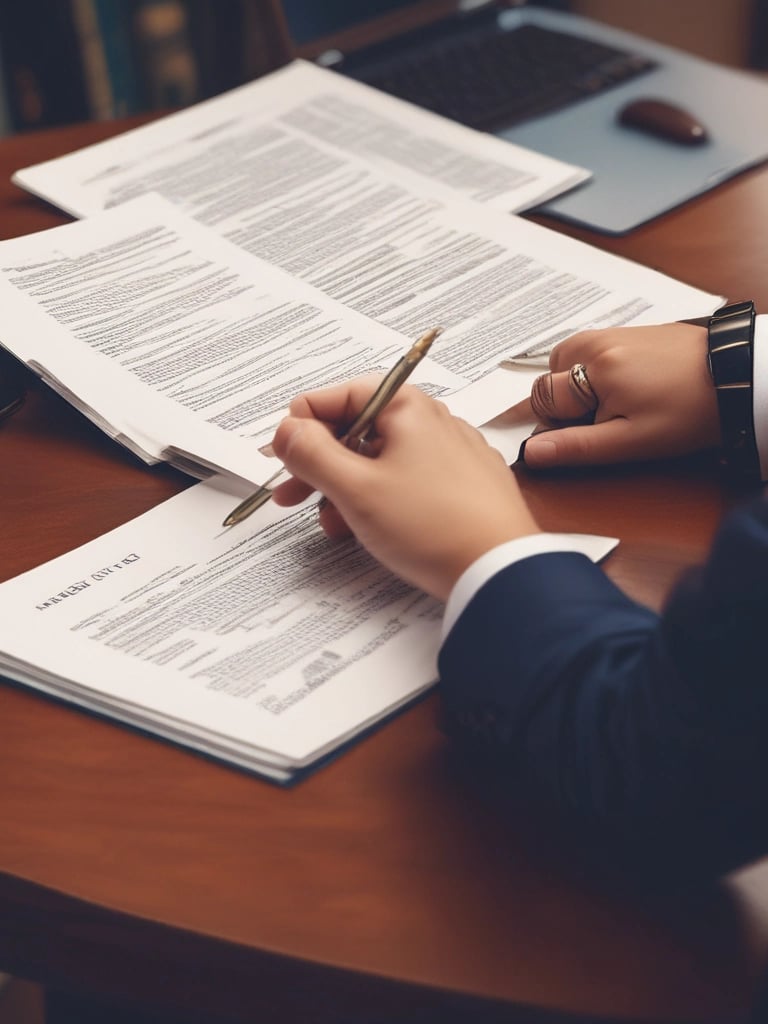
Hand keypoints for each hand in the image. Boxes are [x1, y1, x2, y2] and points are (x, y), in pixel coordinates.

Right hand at [271, 377, 539, 601]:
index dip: (302, 427)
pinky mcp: (463, 486)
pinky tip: (369, 528)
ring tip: (332, 524)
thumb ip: (311, 453)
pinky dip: (381, 499)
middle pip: (358, 429)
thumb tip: (286, 429)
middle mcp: (433, 420)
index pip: (337, 396)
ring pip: (382, 459)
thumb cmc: (434, 526)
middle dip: (320, 464)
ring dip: (347, 487)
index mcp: (407, 407)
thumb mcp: (355, 489)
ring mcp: (452, 453)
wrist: (502, 570)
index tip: (281, 458)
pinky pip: (409, 481)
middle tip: (290, 494)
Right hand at [514, 323, 719, 468]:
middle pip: (552, 378)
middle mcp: (596, 341)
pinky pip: (593, 353)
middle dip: (569, 402)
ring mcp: (612, 331)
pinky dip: (599, 372)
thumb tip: (530, 452)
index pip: (542, 398)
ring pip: (570, 364)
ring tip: (623, 402)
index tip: (588, 433)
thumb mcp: (629, 441)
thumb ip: (576, 446)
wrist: (736, 377)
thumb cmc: (687, 412)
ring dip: (582, 386)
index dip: (558, 423)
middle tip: (611, 419)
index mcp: (592, 367)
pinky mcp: (628, 330)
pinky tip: (632, 386)